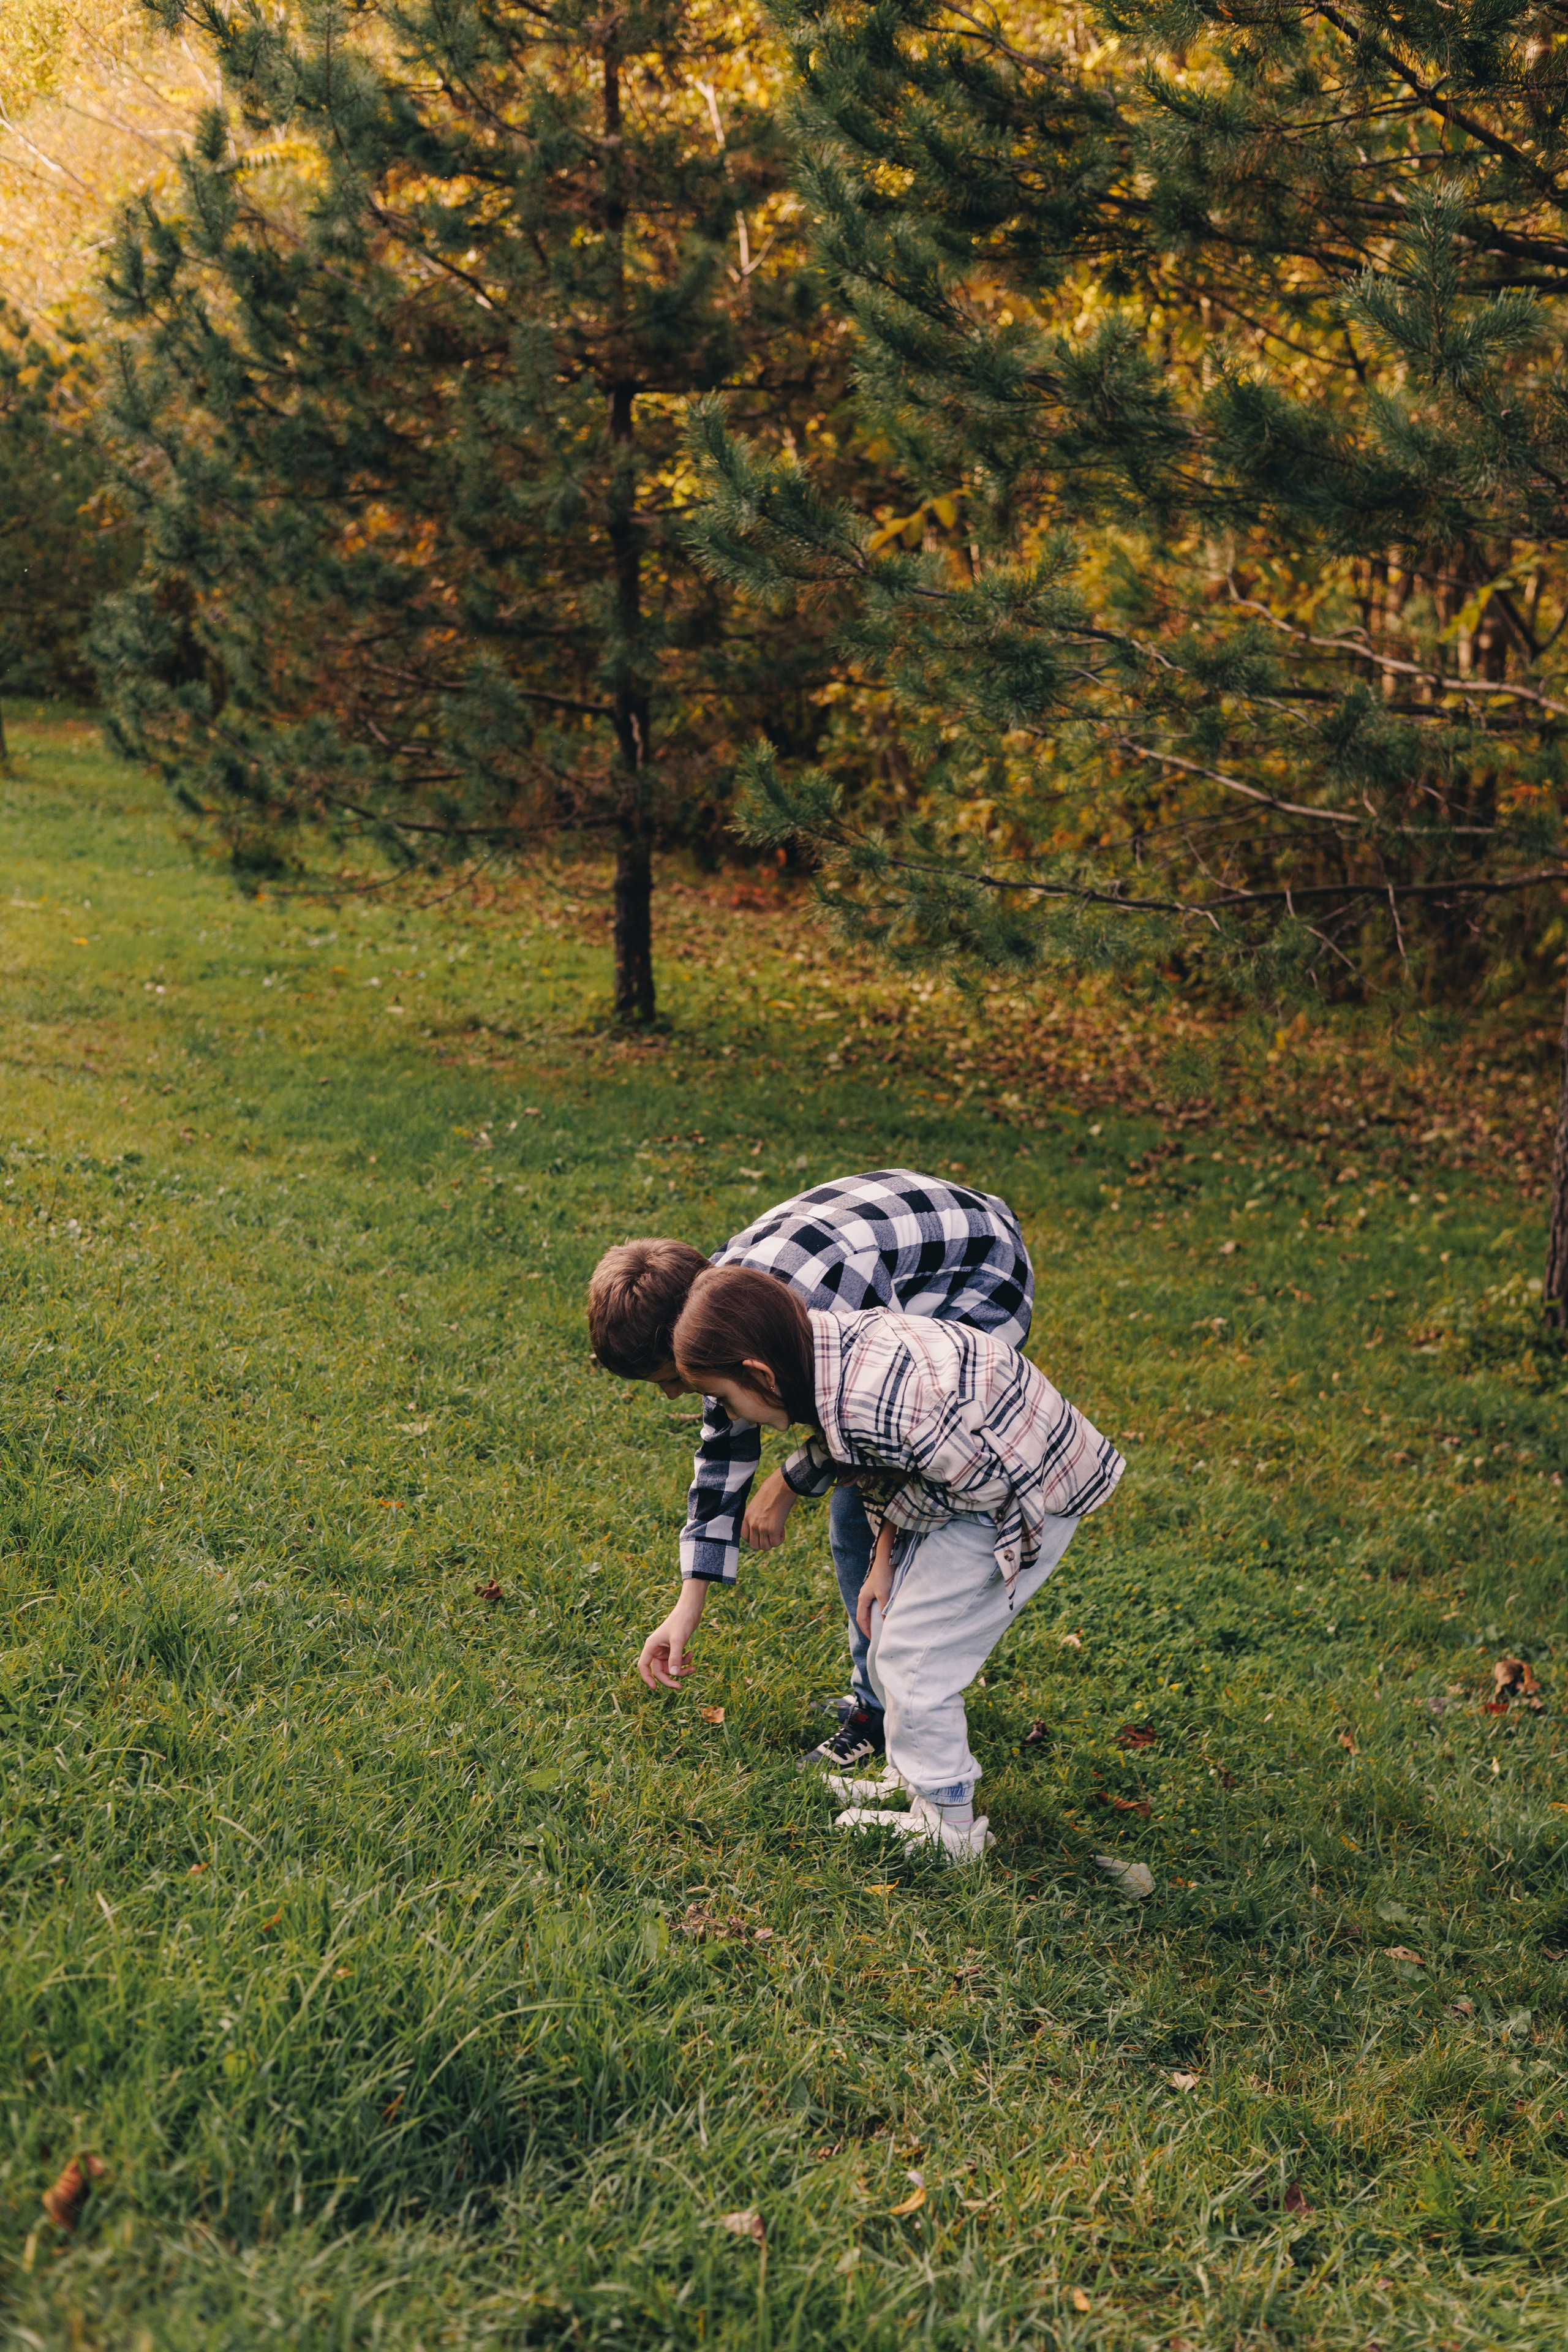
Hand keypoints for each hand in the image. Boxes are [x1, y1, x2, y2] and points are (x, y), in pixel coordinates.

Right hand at [637, 1580, 708, 1690]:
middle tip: (680, 1687)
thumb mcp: (679, 1640)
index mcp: (651, 1646)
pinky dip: (685, 1662)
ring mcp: (665, 1650)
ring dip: (681, 1671)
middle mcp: (656, 1649)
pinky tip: (692, 1654)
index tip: (655, 1688)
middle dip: (670, 1679)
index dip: (647, 1678)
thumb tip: (673, 1674)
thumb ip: (675, 1657)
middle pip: (659, 1671)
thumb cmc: (681, 1621)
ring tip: (693, 1668)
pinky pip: (677, 1662)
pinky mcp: (674, 1649)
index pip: (643, 1666)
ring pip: (670, 1668)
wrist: (690, 1610)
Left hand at [742, 1467, 797, 1551]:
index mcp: (746, 1516)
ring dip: (772, 1542)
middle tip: (771, 1533)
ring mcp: (761, 1528)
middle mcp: (752, 1524)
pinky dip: (780, 1538)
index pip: (744, 1537)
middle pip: (754, 1546)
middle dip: (763, 1542)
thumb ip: (755, 1515)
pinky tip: (782, 1528)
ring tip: (778, 1530)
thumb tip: (762, 1523)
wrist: (781, 1486)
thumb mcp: (757, 1503)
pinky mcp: (772, 1529)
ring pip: (764, 1547)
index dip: (754, 1537)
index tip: (762, 1532)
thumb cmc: (771, 1491)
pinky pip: (775, 1543)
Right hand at [855, 1523, 894, 1638]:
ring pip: (870, 1609)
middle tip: (876, 1635)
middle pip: (863, 1614)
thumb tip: (885, 1623)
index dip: (865, 1630)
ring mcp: (870, 1591)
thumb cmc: (883, 1575)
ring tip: (881, 1626)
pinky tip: (886, 1612)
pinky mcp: (877, 1587)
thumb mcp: (884, 1594)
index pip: (861, 1618)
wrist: (887, 1558)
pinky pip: (875, 1603)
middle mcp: (864, 1595)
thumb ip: (884, 1609)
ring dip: (874, 1618)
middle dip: (868, 1625)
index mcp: (862, 1598)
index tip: (872, 1639)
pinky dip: (878, 1611)